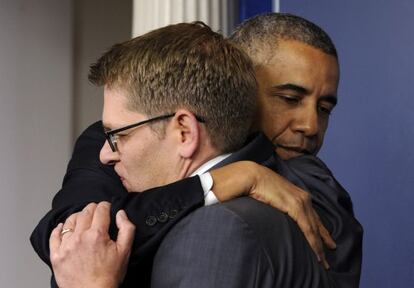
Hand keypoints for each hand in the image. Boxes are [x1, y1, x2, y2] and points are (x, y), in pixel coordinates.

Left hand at [49, 202, 134, 287]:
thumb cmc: (109, 276)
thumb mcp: (125, 251)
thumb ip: (126, 228)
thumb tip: (120, 214)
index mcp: (97, 235)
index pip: (100, 210)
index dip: (105, 205)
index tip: (107, 207)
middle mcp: (80, 237)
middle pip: (85, 213)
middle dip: (93, 208)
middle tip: (97, 211)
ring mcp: (66, 246)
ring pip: (70, 221)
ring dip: (77, 216)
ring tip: (82, 219)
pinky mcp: (56, 255)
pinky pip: (54, 236)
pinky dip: (58, 229)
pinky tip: (63, 227)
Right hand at [210, 161, 335, 268]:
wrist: (251, 176)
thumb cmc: (256, 185)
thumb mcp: (272, 196)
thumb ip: (278, 204)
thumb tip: (276, 213)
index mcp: (298, 194)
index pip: (313, 216)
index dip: (321, 231)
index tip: (328, 242)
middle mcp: (303, 198)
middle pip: (317, 224)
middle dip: (324, 241)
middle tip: (328, 257)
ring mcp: (301, 202)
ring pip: (314, 229)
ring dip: (319, 246)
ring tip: (322, 262)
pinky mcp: (295, 206)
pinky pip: (307, 228)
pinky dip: (313, 242)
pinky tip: (316, 253)